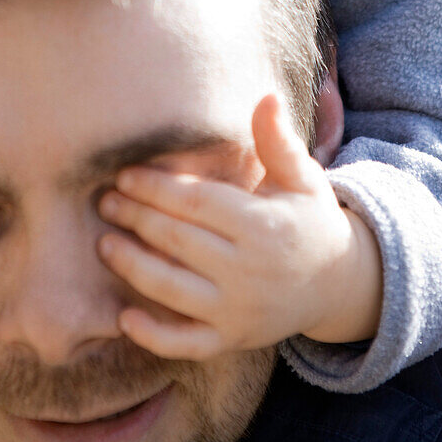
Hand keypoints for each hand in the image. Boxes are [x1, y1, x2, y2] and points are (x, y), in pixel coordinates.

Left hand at [97, 93, 381, 359]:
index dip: (157, 189)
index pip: (198, 205)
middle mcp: (249, 272)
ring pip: (174, 292)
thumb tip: (266, 96)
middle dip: (137, 219)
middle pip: (179, 243)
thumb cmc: (309, 219)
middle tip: (105, 201)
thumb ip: (277, 140)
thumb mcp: (302, 177)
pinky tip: (124, 318)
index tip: (125, 174)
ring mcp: (239, 311)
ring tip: (104, 244)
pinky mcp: (231, 340)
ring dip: (133, 268)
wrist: (337, 283)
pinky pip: (186, 344)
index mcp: (264, 227)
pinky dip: (153, 336)